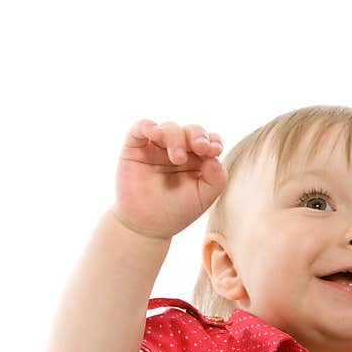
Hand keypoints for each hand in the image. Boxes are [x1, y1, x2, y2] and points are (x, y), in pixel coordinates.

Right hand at [111, 119, 226, 238]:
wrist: (146, 225)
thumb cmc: (177, 210)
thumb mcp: (203, 197)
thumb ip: (216, 178)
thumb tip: (215, 157)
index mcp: (198, 158)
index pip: (209, 140)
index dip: (214, 141)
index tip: (214, 150)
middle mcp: (179, 148)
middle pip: (192, 130)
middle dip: (198, 136)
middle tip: (201, 148)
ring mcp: (157, 146)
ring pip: (170, 128)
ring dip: (176, 138)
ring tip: (178, 158)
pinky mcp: (136, 146)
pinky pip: (141, 127)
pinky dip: (149, 126)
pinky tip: (156, 134)